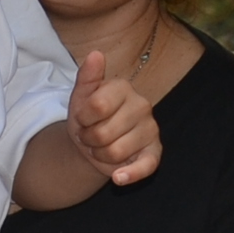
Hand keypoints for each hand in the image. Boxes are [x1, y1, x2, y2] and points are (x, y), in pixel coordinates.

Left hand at [69, 49, 161, 184]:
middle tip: (91, 135)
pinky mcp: (154, 153)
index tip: (83, 118)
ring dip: (99, 154)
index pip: (97, 106)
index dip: (83, 118)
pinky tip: (118, 178)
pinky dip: (130, 175)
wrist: (91, 142)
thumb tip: (96, 54)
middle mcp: (142, 105)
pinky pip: (146, 167)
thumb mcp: (79, 97)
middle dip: (89, 139)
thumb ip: (86, 77)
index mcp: (123, 87)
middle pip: (103, 133)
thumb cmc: (86, 117)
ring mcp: (150, 129)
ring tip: (101, 146)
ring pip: (115, 152)